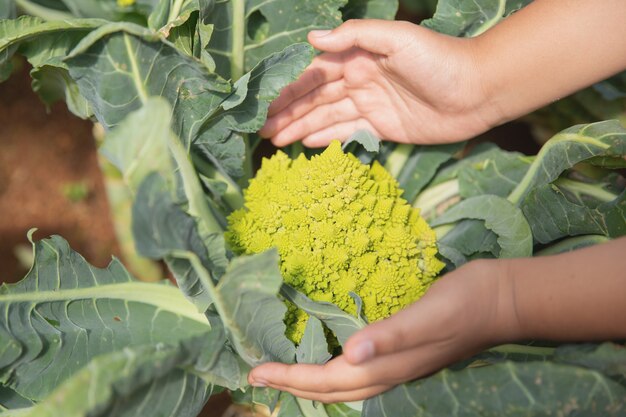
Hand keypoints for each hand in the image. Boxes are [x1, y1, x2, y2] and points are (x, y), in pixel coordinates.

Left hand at [248, 260, 516, 402]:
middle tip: (257, 375)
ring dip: (309, 382)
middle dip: (292, 384)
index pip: (328, 380)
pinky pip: (357, 371)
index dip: (291, 378)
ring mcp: (396, 366)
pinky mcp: (402, 353)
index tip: (256, 372)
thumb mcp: (428, 315)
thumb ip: (391, 336)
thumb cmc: (464, 302)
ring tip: (283, 373)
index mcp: (388, 365)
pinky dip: (332, 370)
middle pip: (330, 390)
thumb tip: (351, 354)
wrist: (500, 300)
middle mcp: (388, 371)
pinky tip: (326, 357)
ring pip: (343, 385)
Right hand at [259, 19, 498, 147]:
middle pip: (315, 99)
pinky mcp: (382, 127)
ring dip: (300, 127)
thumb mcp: (397, 38)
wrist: (476, 91)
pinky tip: (305, 143)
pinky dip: (326, 137)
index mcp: (358, 58)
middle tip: (262, 130)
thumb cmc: (439, 59)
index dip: (290, 90)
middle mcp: (358, 80)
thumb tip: (313, 38)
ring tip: (275, 140)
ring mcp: (369, 105)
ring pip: (326, 117)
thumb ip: (356, 35)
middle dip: (288, 113)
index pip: (314, 75)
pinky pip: (347, 132)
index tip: (266, 104)